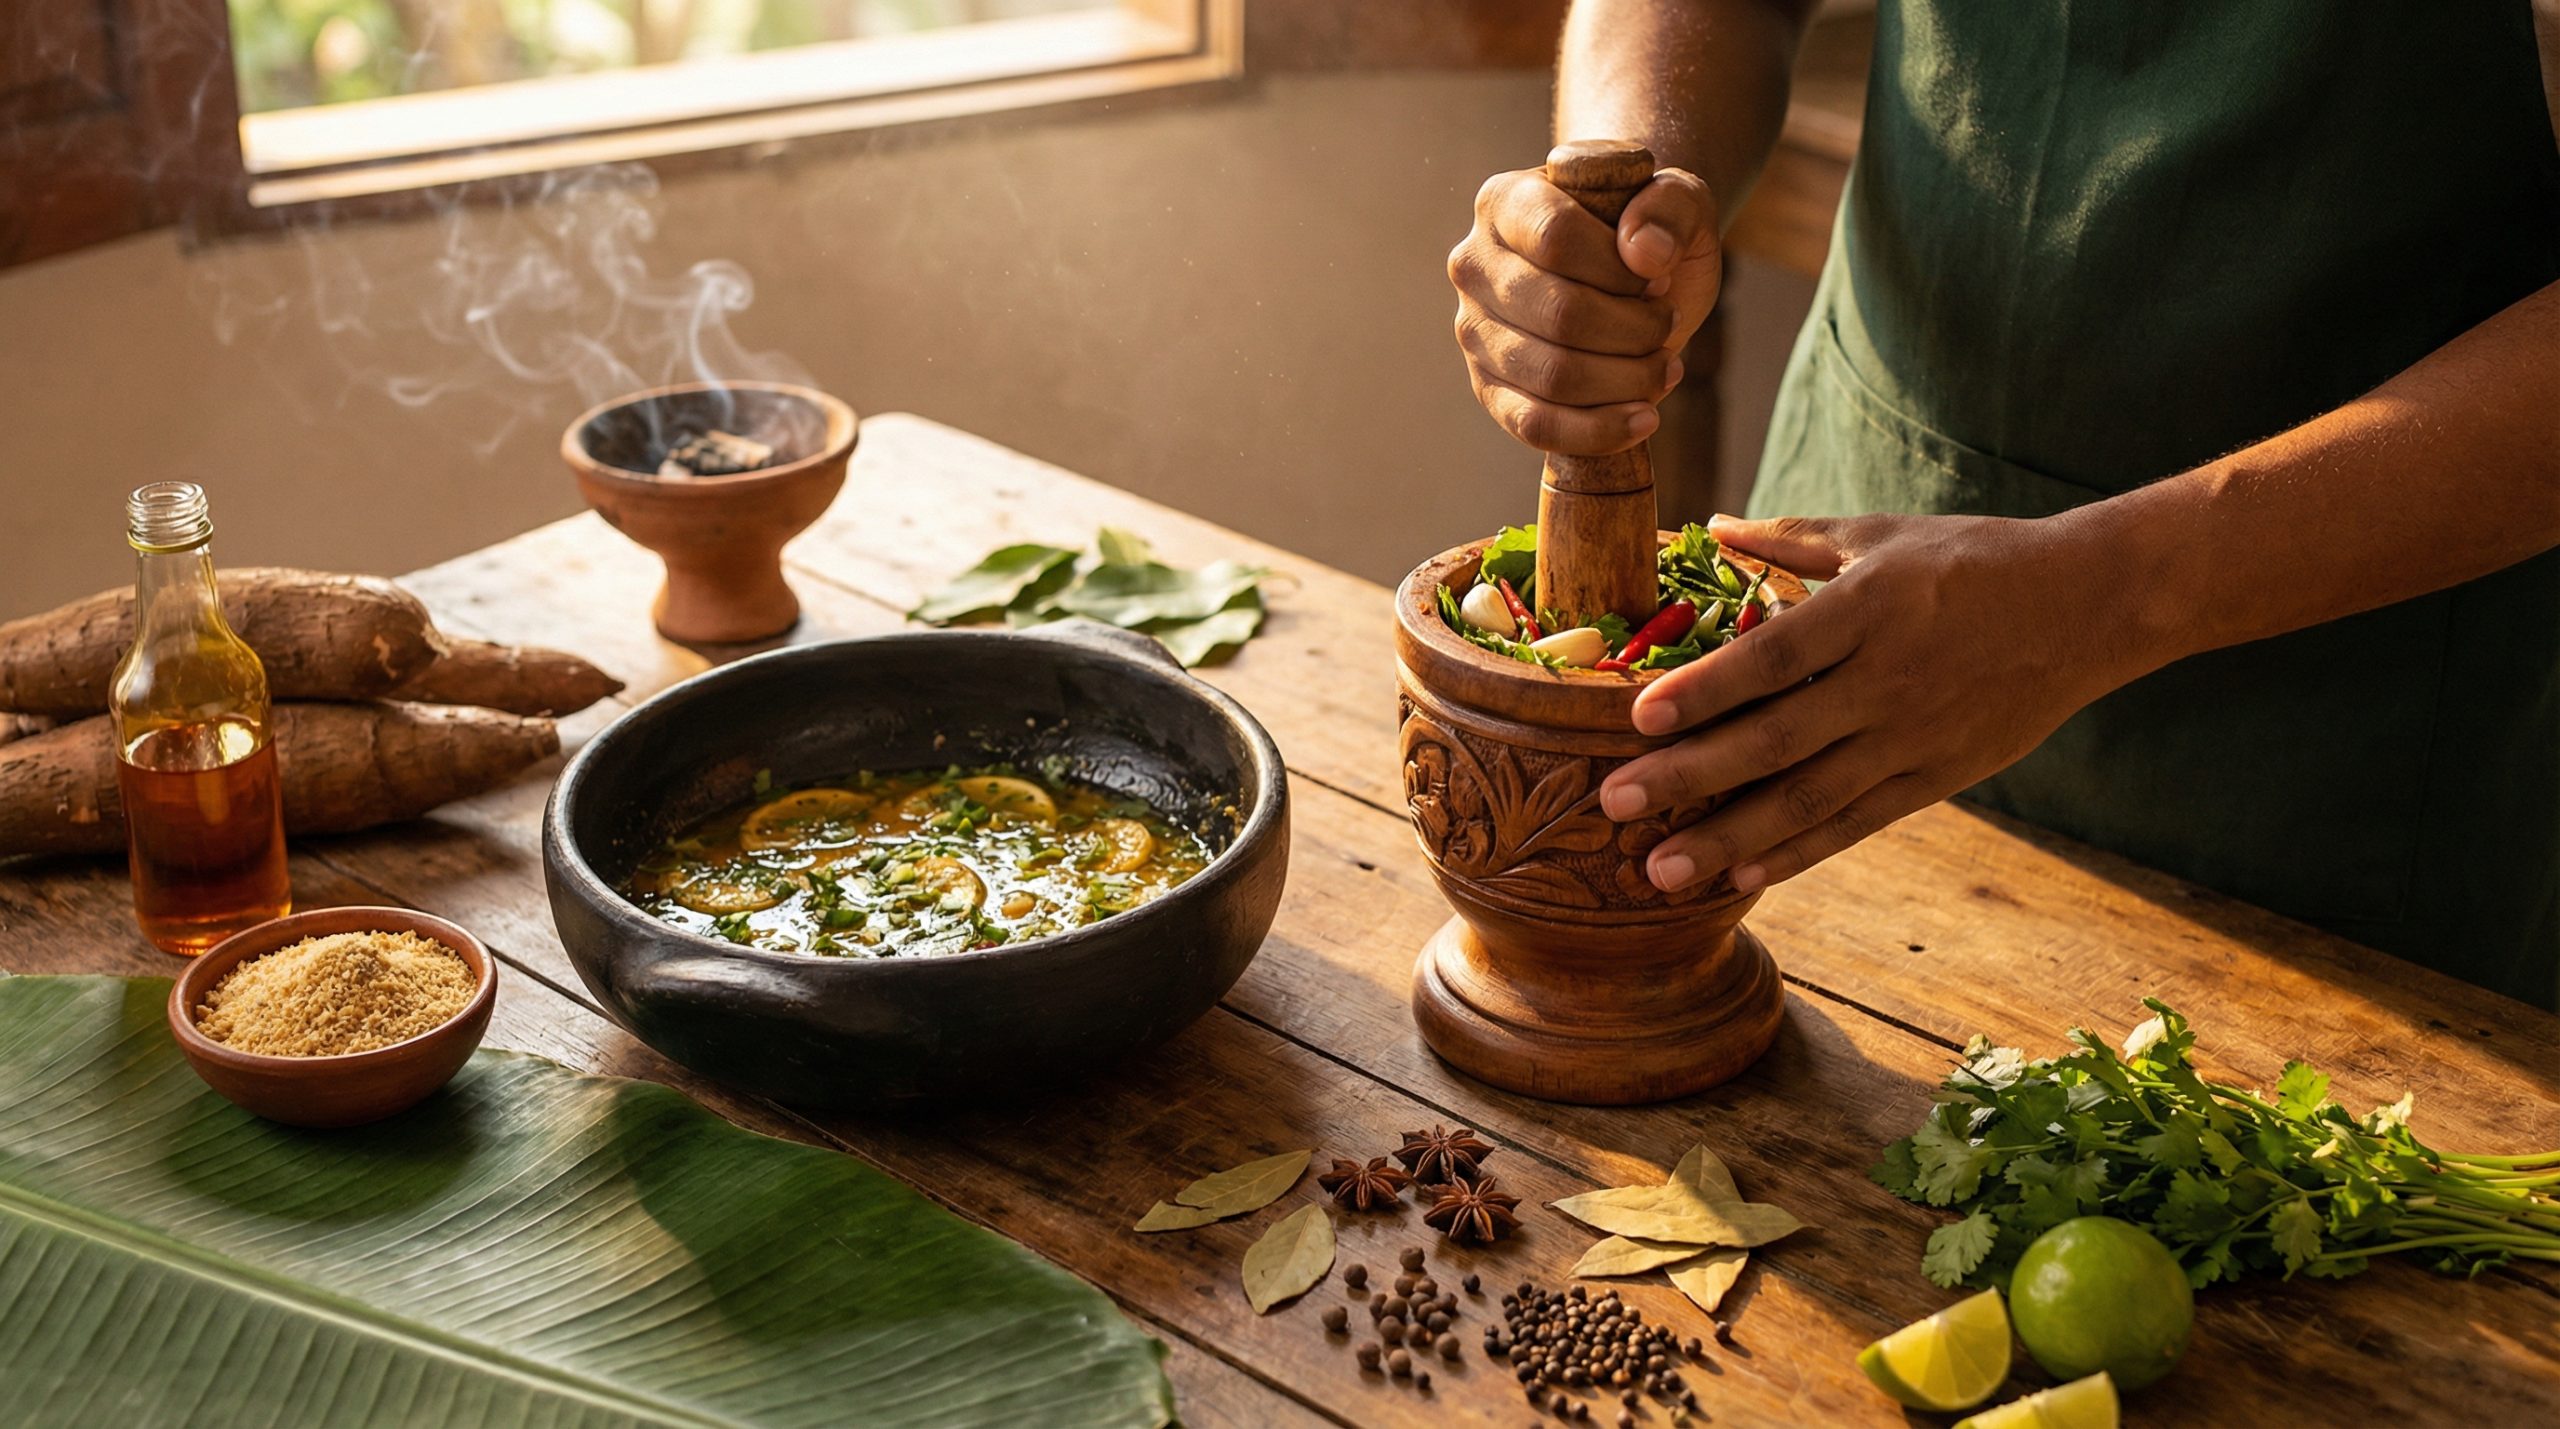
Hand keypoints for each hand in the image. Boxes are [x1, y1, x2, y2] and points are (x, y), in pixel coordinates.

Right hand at [1446, 165, 1720, 453]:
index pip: (1556, 237)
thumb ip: (1671, 206)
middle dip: (1635, 330)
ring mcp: (1475, 331)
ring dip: (1628, 380)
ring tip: (1665, 366)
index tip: (1659, 278)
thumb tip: (1644, 253)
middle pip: (1559, 314)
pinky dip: (1597, 431)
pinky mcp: (1488, 389)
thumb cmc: (1648, 231)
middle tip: (1668, 324)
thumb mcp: (1678, 199)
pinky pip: (1535, 425)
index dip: (1620, 270)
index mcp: (1507, 201)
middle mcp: (1475, 265)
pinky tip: (1644, 418)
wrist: (1633, 273)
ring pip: (1553, 376)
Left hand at [1597, 512, 2151, 893]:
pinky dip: (1799, 854)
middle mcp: (1888, 681)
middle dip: (1689, 778)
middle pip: (1776, 739)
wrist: (2091, 606)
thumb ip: (1791, 539)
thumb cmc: (1974, 559)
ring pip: (1809, 798)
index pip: (1774, 658)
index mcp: (1870, 609)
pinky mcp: (1936, 778)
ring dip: (1729, 840)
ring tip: (1660, 871)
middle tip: (1612, 804)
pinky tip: (1744, 880)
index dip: (1706, 690)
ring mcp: (1913, 738)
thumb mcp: (1881, 534)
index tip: (1637, 716)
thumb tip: (1710, 529)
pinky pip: (1856, 824)